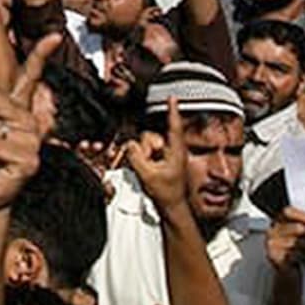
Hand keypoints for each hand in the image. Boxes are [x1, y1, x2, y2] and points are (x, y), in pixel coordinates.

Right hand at [124, 98, 190, 213]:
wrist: (171, 207)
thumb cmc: (167, 194)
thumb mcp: (147, 174)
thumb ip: (135, 156)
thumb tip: (129, 144)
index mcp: (175, 151)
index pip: (173, 126)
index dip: (172, 111)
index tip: (172, 97)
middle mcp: (172, 150)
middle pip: (150, 137)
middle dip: (144, 149)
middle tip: (147, 166)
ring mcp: (166, 155)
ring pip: (145, 144)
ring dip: (142, 155)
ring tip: (149, 171)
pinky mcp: (161, 160)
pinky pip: (145, 151)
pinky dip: (142, 158)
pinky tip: (147, 170)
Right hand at [266, 206, 304, 272]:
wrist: (289, 276)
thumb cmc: (297, 257)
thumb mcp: (301, 240)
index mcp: (278, 224)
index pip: (288, 212)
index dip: (303, 215)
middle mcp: (272, 231)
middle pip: (298, 228)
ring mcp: (271, 243)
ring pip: (297, 242)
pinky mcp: (273, 256)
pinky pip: (293, 254)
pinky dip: (304, 259)